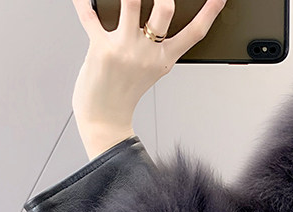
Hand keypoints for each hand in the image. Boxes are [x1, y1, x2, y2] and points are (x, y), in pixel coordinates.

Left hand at [70, 0, 226, 133]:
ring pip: (131, 2)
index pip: (194, 33)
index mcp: (163, 60)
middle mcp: (147, 53)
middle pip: (165, 9)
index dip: (210, 12)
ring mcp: (125, 49)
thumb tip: (148, 14)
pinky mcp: (101, 47)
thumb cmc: (123, 94)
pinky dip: (83, 2)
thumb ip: (153, 46)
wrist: (104, 118)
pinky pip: (89, 15)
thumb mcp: (149, 71)